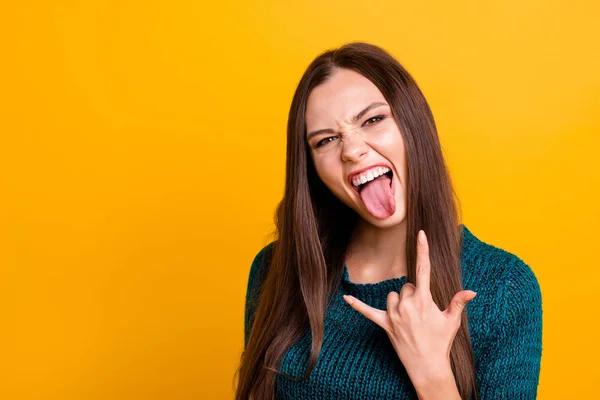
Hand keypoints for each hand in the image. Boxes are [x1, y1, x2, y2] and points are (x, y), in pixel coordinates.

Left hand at [342, 230, 476, 385]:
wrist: (428, 366)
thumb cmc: (441, 342)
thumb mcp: (452, 321)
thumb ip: (458, 302)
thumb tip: (472, 291)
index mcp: (425, 300)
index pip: (424, 269)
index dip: (423, 250)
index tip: (420, 234)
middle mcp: (407, 305)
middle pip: (407, 286)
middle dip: (415, 294)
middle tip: (423, 313)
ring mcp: (394, 315)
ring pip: (392, 295)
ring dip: (399, 302)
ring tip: (410, 318)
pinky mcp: (384, 324)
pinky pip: (367, 312)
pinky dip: (357, 305)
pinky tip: (346, 298)